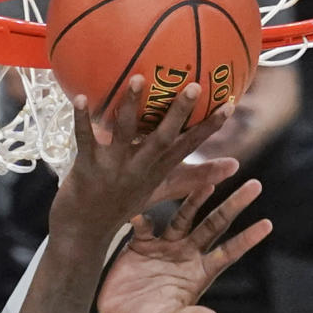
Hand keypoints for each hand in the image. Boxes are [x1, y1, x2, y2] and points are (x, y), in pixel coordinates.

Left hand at [48, 79, 233, 245]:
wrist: (84, 233)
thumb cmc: (121, 207)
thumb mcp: (160, 192)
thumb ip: (192, 177)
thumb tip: (232, 166)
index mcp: (157, 171)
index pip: (188, 146)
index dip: (208, 127)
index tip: (229, 105)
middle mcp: (139, 168)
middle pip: (163, 138)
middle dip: (178, 113)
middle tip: (193, 86)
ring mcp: (113, 168)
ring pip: (126, 133)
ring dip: (132, 107)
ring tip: (138, 79)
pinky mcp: (87, 168)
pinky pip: (85, 140)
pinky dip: (83, 120)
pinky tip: (80, 98)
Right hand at [96, 180, 271, 312]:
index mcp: (198, 275)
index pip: (228, 253)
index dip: (247, 239)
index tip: (268, 224)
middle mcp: (185, 256)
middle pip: (214, 226)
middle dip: (233, 206)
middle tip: (255, 184)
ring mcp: (164, 247)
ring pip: (183, 217)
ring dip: (195, 199)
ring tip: (208, 181)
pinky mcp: (140, 244)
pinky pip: (145, 224)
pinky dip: (143, 217)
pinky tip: (139, 213)